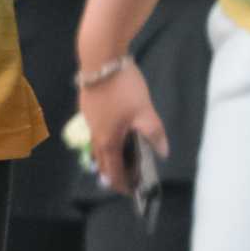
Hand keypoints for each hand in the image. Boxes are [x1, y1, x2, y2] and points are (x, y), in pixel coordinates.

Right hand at [79, 55, 168, 196]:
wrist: (100, 58)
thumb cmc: (123, 88)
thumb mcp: (145, 112)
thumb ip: (154, 134)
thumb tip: (162, 152)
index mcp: (108, 141)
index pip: (114, 171)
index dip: (122, 184)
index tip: (130, 192)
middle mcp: (95, 134)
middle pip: (102, 162)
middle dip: (114, 173)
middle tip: (128, 178)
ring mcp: (88, 120)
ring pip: (97, 146)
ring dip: (108, 156)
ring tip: (122, 157)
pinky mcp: (87, 106)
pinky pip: (96, 131)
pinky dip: (105, 139)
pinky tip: (115, 129)